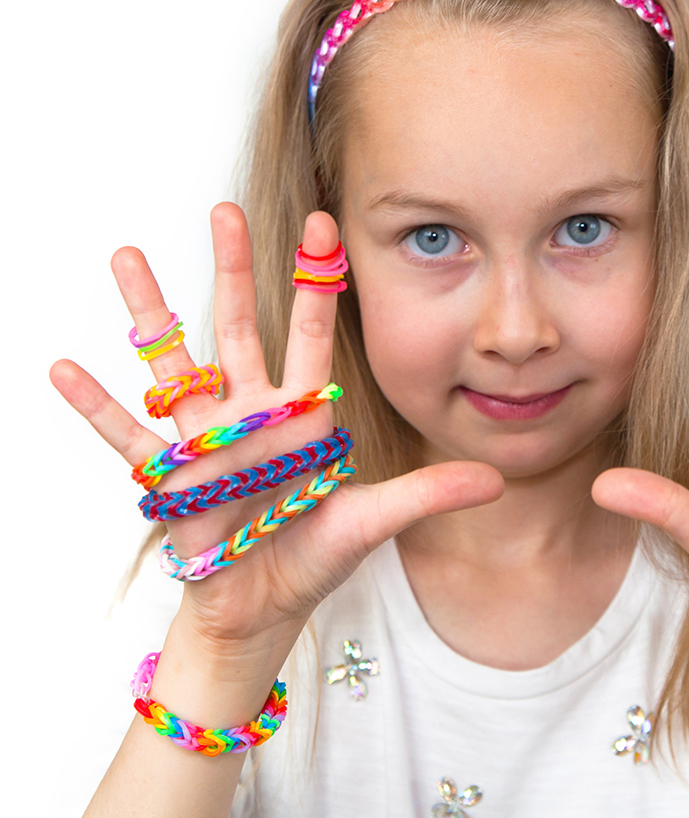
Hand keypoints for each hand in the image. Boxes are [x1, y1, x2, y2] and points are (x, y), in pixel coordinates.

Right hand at [51, 204, 502, 663]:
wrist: (262, 608)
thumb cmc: (312, 555)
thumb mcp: (374, 521)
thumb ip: (428, 494)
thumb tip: (496, 480)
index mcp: (302, 414)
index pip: (312, 333)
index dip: (317, 282)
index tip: (322, 225)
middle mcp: (251, 413)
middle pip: (241, 326)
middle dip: (236, 269)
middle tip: (227, 210)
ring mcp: (206, 439)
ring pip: (175, 362)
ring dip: (151, 313)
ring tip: (127, 257)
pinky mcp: (171, 476)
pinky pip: (127, 435)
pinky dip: (96, 405)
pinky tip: (63, 367)